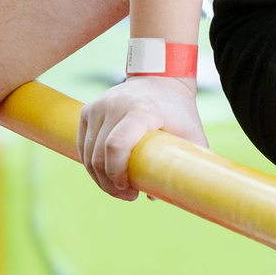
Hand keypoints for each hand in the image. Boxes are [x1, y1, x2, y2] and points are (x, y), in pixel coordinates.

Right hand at [76, 74, 206, 199]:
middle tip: (127, 195)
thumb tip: (157, 195)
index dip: (117, 173)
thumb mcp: (192, 133)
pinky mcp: (88, 110)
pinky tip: (105, 174)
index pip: (116, 145)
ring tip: (118, 188)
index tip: (129, 191)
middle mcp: (116, 105)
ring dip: (99, 177)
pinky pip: (83, 145)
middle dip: (109, 183)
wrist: (161, 79)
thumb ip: (186, 162)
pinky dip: (91, 164)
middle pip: (99, 154)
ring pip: (88, 153)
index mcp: (142, 110)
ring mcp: (99, 106)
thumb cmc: (178, 111)